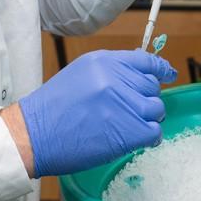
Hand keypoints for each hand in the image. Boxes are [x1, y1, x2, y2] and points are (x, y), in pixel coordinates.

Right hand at [18, 50, 176, 176]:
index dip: (160, 70)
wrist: (33, 134)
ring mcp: (124, 104)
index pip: (145, 60)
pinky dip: (148, 137)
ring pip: (156, 109)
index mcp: (104, 62)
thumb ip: (109, 71)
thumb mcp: (79, 75)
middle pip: (152, 86)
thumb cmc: (51, 109)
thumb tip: (137, 73)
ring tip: (126, 126)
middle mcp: (117, 79)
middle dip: (145, 99)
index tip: (167, 75)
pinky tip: (134, 139)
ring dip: (146, 119)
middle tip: (127, 112)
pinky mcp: (128, 131)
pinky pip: (154, 132)